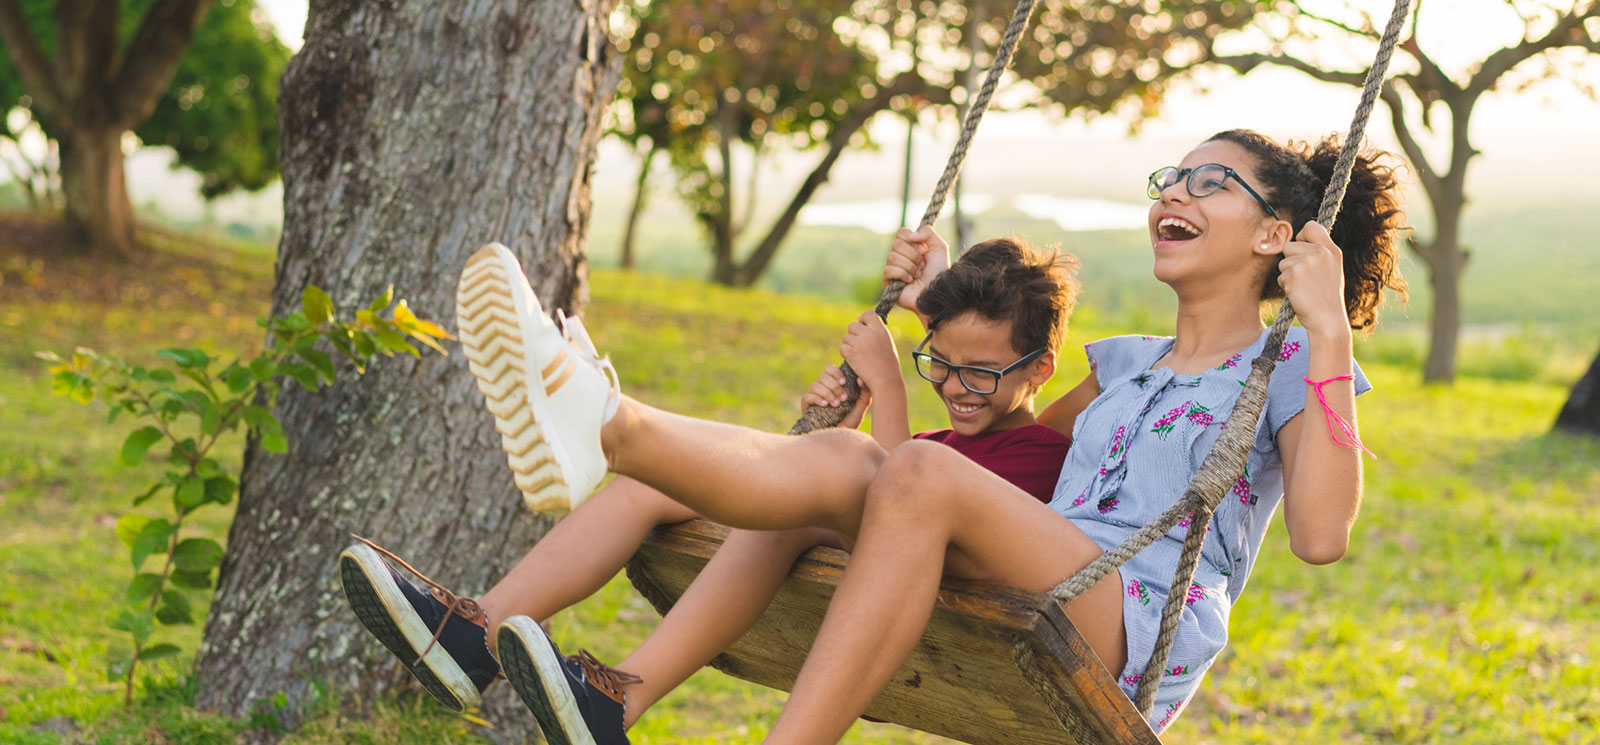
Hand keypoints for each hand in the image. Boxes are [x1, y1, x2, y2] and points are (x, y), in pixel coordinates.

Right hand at [800, 364, 872, 428]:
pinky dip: (817, 399)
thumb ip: (865, 394)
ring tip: (835, 404)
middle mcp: (822, 388)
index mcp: (833, 384)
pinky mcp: (806, 405)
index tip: (844, 382)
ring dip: (827, 393)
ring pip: (815, 385)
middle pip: (822, 375)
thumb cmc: (849, 423)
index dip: (836, 372)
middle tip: (843, 398)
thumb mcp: (860, 409)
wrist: (838, 439)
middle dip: (834, 386)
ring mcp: (813, 396)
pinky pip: (807, 396)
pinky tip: (825, 405)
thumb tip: (860, 379)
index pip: (829, 369)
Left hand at [840, 311, 899, 391]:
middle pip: (852, 325)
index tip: (863, 328)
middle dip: (853, 334)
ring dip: (849, 345)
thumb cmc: (888, 363)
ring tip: (860, 355)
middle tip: (860, 346)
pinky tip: (855, 361)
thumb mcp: (886, 343)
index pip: (867, 314)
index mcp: (880, 329)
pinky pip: (842, 348)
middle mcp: (869, 334)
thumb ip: (875, 332)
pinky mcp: (851, 353)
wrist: (886, 380)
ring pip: (846, 337)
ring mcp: (859, 343)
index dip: (863, 320)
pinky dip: (846, 354)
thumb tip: (863, 323)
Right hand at [883, 226, 949, 313]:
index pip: (901, 232)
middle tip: (923, 265)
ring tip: (918, 274)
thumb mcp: (939, 247)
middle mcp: (900, 255)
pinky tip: (910, 281)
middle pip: (896, 243)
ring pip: (892, 257)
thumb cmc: (939, 272)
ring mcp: (892, 268)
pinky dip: (903, 274)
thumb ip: (928, 232)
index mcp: (910, 246)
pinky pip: (888, 270)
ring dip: (910, 266)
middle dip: (913, 255)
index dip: (912, 239)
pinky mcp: (887, 281)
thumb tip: (910, 235)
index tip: (925, 250)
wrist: (937, 293)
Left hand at [1278, 222, 1350, 338]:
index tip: (1302, 249)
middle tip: (1306, 279)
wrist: (1328, 320)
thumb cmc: (1326, 297)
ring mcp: (1307, 262)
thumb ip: (1317, 254)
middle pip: (1289, 246)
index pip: (1311, 226)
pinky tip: (1299, 294)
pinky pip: (1280, 276)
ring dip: (1288, 275)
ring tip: (1304, 287)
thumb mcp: (1330, 269)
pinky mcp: (1294, 273)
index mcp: (1331, 249)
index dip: (1301, 235)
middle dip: (1291, 262)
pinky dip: (1285, 286)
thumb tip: (1294, 242)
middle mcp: (1320, 252)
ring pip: (1283, 262)